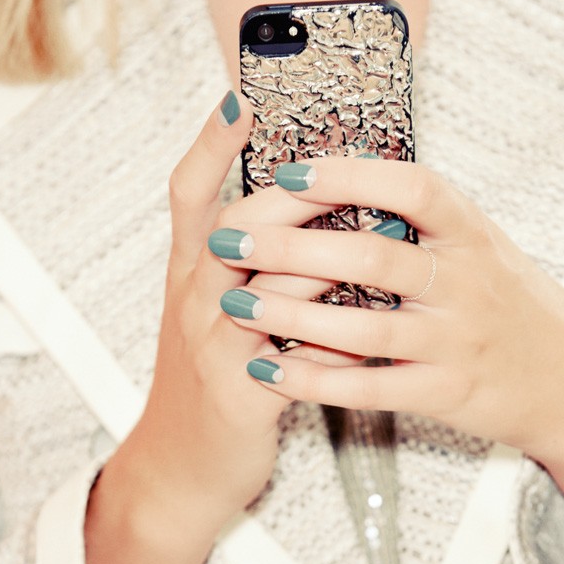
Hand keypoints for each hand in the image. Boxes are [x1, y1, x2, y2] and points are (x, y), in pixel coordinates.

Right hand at [85, 93, 339, 563]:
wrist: (183, 465)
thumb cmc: (212, 382)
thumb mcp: (212, 317)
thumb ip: (250, 270)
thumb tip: (306, 226)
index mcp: (188, 275)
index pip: (190, 194)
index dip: (212, 145)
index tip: (241, 98)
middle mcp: (193, 300)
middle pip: (237, 225)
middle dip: (295, 195)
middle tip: (348, 171)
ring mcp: (212, 345)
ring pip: (267, 283)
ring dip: (325, 260)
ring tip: (380, 239)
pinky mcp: (238, 392)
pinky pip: (292, 355)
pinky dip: (334, 342)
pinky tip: (370, 336)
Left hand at [211, 156, 563, 563]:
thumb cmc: (508, 304)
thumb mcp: (481, 246)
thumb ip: (425, 220)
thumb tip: (345, 175)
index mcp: (473, 232)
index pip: (412, 188)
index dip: (349, 176)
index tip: (288, 170)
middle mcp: (468, 282)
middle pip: (372, 255)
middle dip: (291, 247)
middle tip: (229, 238)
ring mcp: (457, 341)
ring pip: (364, 326)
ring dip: (291, 313)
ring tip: (234, 301)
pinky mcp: (444, 392)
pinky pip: (369, 386)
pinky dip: (314, 378)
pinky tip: (269, 367)